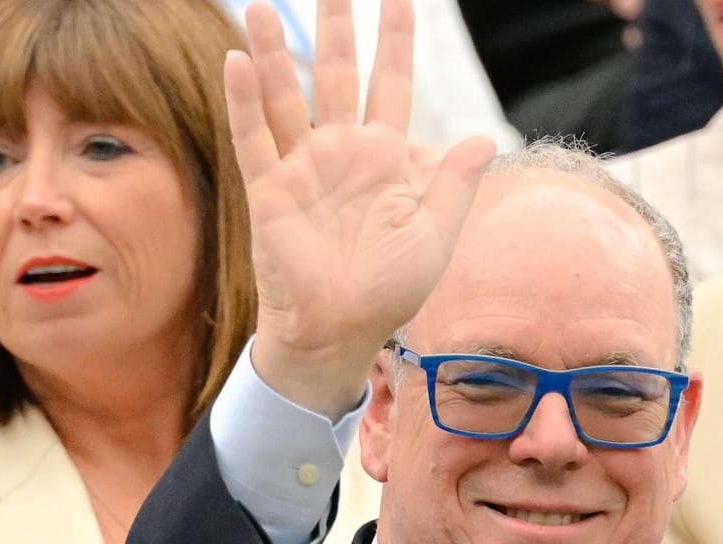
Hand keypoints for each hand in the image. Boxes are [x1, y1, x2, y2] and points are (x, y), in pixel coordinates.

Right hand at [224, 0, 494, 415]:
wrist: (340, 332)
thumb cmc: (388, 292)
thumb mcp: (436, 236)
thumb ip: (454, 185)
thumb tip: (484, 138)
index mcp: (384, 158)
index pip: (391, 83)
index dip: (396, 42)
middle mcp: (340, 153)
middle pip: (338, 75)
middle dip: (336, 29)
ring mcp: (301, 168)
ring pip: (287, 96)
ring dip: (277, 52)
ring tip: (267, 5)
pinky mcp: (269, 191)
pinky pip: (254, 137)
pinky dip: (244, 100)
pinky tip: (238, 60)